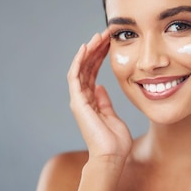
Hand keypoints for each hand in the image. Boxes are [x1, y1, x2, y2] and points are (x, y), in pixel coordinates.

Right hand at [67, 30, 131, 163]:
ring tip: (99, 36)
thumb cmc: (115, 142)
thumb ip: (104, 102)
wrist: (111, 157)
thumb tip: (100, 88)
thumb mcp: (112, 116)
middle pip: (86, 67)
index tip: (109, 43)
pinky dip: (79, 61)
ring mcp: (78, 100)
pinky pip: (76, 76)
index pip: (92, 73)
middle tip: (105, 34)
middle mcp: (82, 99)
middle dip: (95, 49)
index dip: (99, 56)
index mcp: (91, 101)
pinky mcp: (78, 101)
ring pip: (81, 68)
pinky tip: (86, 48)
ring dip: (89, 51)